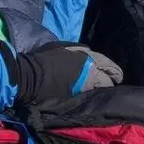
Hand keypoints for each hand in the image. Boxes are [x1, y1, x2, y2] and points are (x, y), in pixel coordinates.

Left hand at [0, 41, 122, 105]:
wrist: (26, 75)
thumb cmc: (46, 93)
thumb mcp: (70, 98)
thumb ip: (86, 92)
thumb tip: (94, 91)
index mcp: (89, 73)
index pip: (107, 80)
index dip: (111, 86)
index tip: (114, 89)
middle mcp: (87, 58)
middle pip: (106, 64)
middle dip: (113, 71)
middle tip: (117, 77)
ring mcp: (76, 50)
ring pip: (96, 55)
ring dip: (102, 62)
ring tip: (106, 68)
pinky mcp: (66, 45)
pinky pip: (83, 49)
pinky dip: (89, 54)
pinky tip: (89, 57)